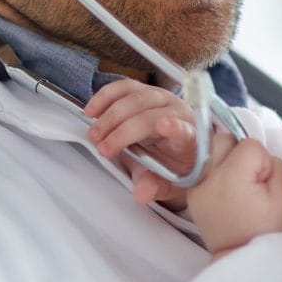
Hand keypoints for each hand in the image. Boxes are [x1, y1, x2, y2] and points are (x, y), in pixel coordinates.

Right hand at [84, 79, 203, 205]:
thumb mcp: (167, 183)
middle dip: (123, 130)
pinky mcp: (145, 91)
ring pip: (135, 97)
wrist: (174, 149)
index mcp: (190, 137)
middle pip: (149, 114)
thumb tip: (141, 194)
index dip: (175, 127)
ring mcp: (161, 98)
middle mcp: (178, 112)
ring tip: (94, 134)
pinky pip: (124, 88)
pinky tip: (92, 111)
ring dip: (110, 115)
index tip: (163, 126)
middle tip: (103, 148)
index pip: (185, 130)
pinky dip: (105, 97)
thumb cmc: (173, 166)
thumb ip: (154, 187)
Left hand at [186, 136, 281, 253]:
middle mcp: (208, 177)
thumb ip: (275, 164)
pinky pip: (203, 168)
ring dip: (225, 159)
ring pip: (210, 150)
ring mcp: (195, 185)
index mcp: (232, 176)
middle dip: (239, 152)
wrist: (241, 257)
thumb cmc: (265, 229)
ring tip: (235, 183)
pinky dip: (214, 173)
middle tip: (248, 179)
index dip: (262, 161)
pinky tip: (224, 191)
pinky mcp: (190, 194)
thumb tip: (260, 155)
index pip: (250, 144)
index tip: (262, 183)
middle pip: (224, 139)